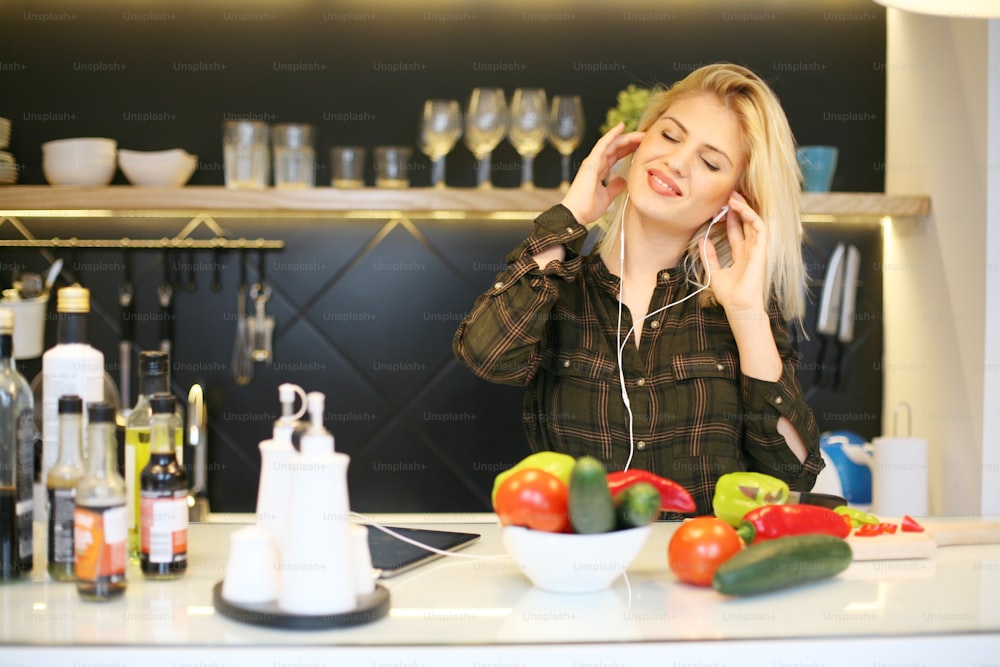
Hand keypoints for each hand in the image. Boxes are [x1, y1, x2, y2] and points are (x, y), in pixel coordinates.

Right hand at [560, 122, 643, 224]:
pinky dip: (611, 135)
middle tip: (646, 137)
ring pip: (611, 143)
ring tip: (640, 133)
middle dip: (631, 141)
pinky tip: (621, 127)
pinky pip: (602, 144)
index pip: (616, 155)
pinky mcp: (591, 162)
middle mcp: (595, 163)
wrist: (576, 214)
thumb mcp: (607, 197)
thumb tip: (623, 180)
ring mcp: (592, 162)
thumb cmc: (587, 208)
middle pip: (615, 147)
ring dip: (626, 137)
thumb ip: (614, 187)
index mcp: (599, 171)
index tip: (642, 146)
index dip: (628, 149)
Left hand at [701, 192, 768, 316]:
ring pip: (754, 222)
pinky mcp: (761, 250)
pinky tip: (740, 208)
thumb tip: (702, 241)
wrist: (738, 307)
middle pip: (747, 223)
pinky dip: (751, 216)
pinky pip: (759, 228)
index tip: (721, 206)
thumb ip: (710, 256)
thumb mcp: (714, 272)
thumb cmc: (730, 295)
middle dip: (739, 208)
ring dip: (745, 208)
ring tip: (733, 197)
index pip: (737, 231)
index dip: (731, 218)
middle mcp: (751, 250)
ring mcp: (757, 249)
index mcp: (741, 255)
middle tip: (729, 194)